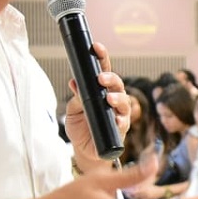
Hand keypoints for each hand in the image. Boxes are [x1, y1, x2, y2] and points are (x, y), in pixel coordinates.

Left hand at [65, 42, 130, 168]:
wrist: (84, 151)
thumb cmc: (80, 128)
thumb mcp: (73, 111)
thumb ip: (76, 97)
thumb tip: (74, 82)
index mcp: (100, 90)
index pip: (103, 70)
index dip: (101, 58)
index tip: (96, 47)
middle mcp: (112, 98)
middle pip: (116, 83)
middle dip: (110, 78)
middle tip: (100, 78)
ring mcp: (119, 113)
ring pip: (123, 100)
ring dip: (117, 98)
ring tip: (108, 98)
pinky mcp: (121, 128)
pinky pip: (124, 121)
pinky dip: (121, 119)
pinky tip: (116, 119)